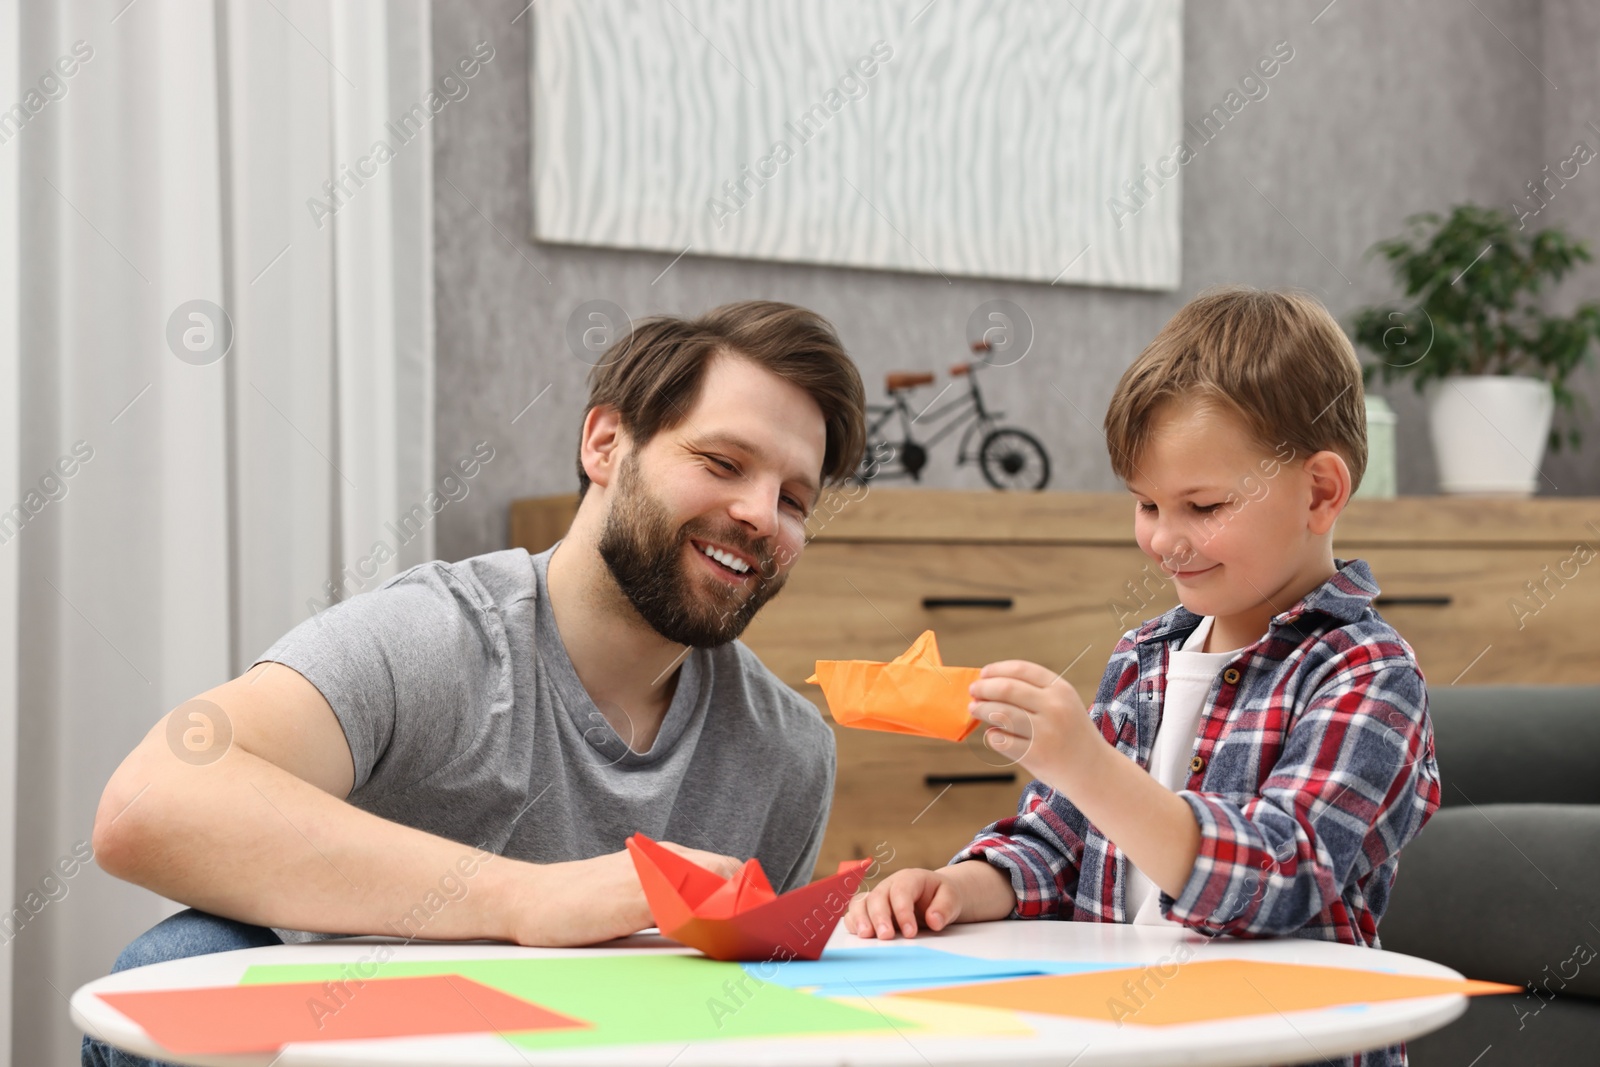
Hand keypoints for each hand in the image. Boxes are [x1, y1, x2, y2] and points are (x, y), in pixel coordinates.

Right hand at [501, 842, 742, 946]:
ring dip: (728, 909)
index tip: (748, 920)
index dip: (744, 893)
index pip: (727, 867)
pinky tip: (702, 937)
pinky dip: (703, 917)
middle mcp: (663, 859)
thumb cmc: (582, 901)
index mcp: (666, 857)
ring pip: (714, 881)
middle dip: (744, 902)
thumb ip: (669, 896)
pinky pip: (686, 902)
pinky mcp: (638, 895)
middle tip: (744, 932)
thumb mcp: (633, 892)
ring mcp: (652, 874)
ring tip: (730, 937)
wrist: (530, 897)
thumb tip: (708, 917)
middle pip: (728, 871)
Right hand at [844, 868, 963, 939]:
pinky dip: (853, 922)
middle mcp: (888, 886)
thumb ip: (945, 907)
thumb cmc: (941, 895)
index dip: (903, 912)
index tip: (910, 933)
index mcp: (909, 878)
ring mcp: (877, 897)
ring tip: (866, 935)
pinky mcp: (870, 911)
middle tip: (886, 936)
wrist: (934, 896)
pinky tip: (858, 934)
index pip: (901, 892)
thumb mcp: (952, 897)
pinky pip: (855, 912)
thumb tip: (934, 921)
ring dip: (861, 919)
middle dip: (880, 917)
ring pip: (862, 903)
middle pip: (877, 897)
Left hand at [968, 660, 1097, 786]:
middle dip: (984, 688)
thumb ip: (1034, 692)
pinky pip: (1001, 740)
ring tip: (975, 710)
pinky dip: (991, 735)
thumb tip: (989, 683)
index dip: (997, 670)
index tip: (983, 674)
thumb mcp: (1064, 704)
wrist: (1093, 770)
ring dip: (981, 709)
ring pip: (1000, 713)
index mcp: (1061, 689)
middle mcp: (1055, 707)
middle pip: (1006, 689)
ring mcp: (1046, 732)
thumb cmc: (1071, 733)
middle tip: (973, 691)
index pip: (1021, 670)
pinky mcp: (1036, 755)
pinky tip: (993, 733)